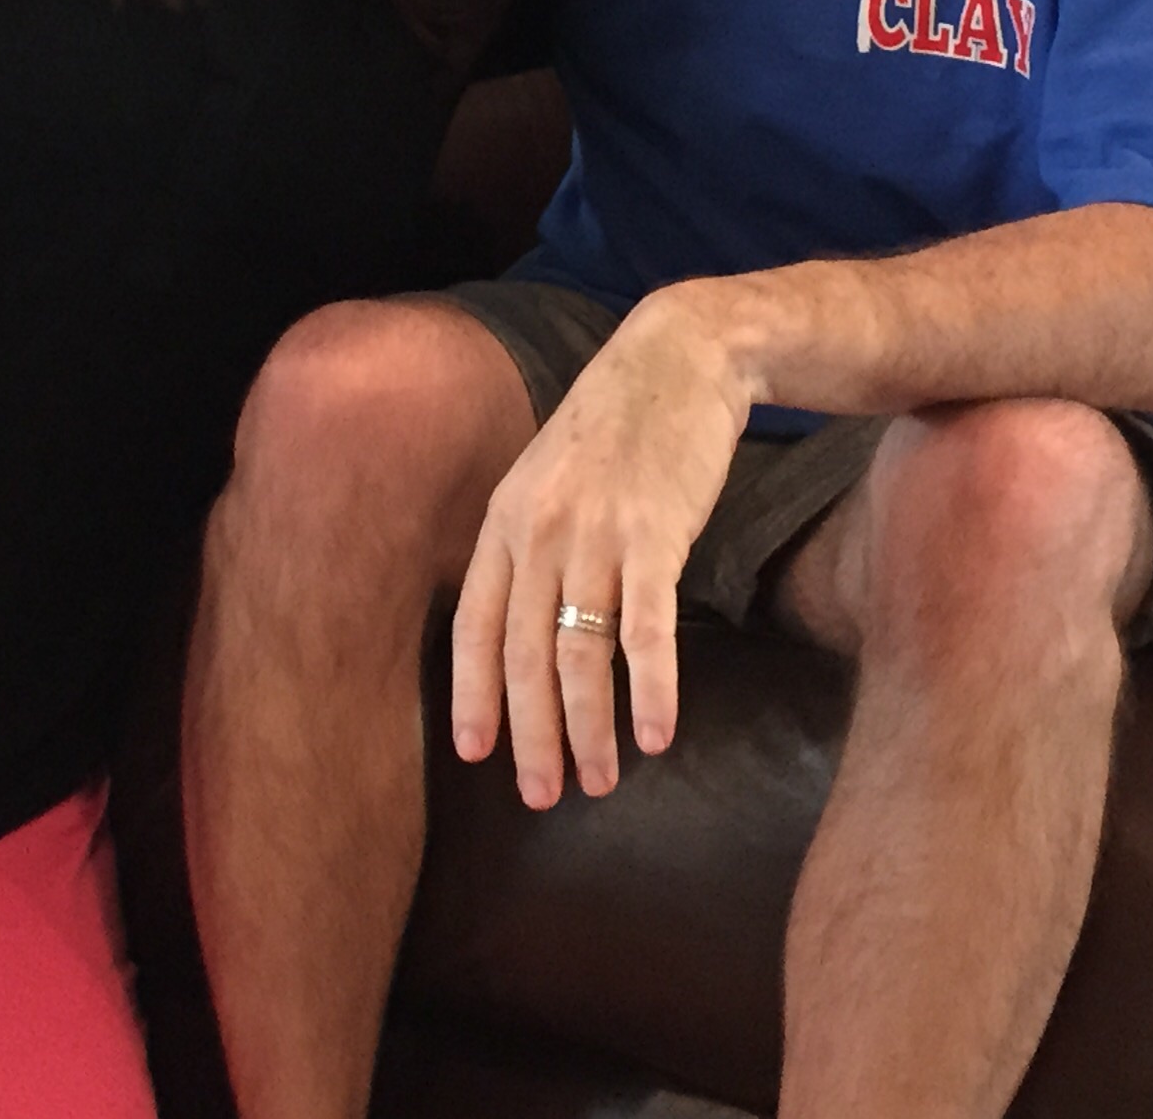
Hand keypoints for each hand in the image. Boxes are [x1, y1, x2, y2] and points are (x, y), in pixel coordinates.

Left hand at [448, 294, 747, 806]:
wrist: (680, 357)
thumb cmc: (617, 424)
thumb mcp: (547, 474)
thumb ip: (529, 538)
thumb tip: (519, 616)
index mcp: (505, 520)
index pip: (475, 626)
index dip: (473, 695)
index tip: (476, 755)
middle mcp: (539, 532)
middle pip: (523, 656)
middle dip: (532, 735)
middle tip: (544, 795)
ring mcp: (596, 534)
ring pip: (580, 654)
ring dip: (590, 729)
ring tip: (598, 781)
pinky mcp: (655, 536)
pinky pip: (646, 630)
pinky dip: (650, 689)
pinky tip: (655, 737)